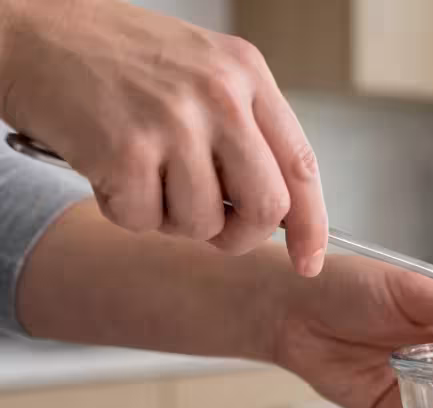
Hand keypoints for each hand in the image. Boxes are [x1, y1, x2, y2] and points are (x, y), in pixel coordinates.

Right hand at [0, 0, 326, 273]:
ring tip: (143, 176)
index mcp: (246, 74)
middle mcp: (219, 95)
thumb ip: (244, 127)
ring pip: (203, 223)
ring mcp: (173, 121)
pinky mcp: (125, 149)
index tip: (309, 261)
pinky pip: (143, 221)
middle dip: (240, 236)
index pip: (301, 166)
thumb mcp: (200, 69)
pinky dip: (123, 211)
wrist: (29, 30)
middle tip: (212, 229)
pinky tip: (108, 171)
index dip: (311, 225)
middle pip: (266, 208)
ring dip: (170, 220)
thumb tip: (280, 207)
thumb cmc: (112, 55)